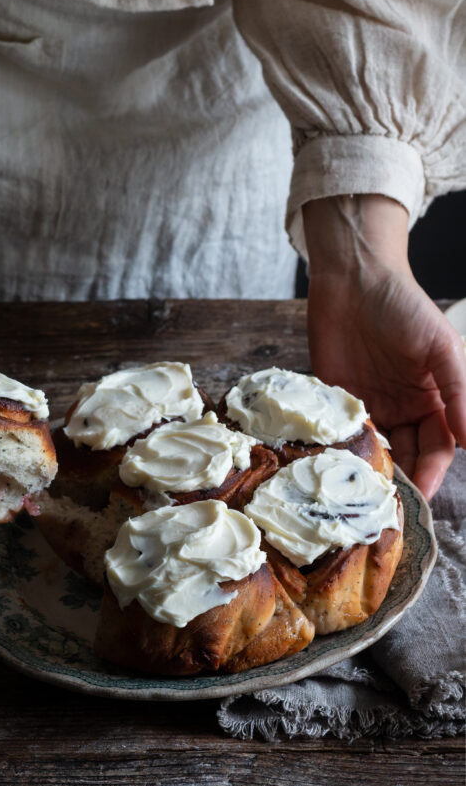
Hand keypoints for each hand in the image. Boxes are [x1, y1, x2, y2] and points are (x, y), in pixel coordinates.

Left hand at [303, 196, 465, 499]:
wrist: (353, 278)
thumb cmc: (404, 306)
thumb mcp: (440, 347)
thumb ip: (460, 391)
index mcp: (434, 400)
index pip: (438, 449)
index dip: (431, 474)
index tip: (419, 497)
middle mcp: (402, 408)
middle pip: (406, 457)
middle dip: (399, 482)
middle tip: (383, 507)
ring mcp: (367, 405)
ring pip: (372, 451)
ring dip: (367, 472)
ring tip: (356, 496)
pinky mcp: (333, 399)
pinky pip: (338, 433)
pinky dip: (337, 451)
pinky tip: (331, 468)